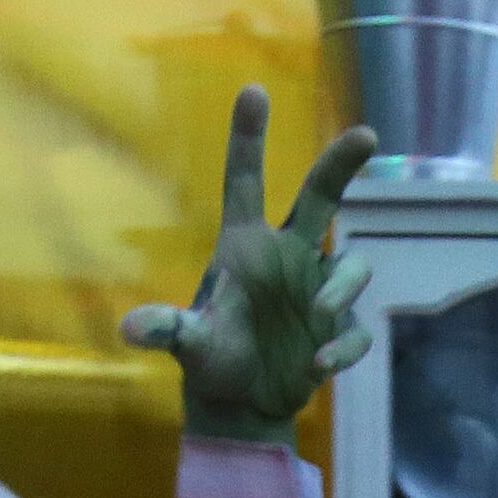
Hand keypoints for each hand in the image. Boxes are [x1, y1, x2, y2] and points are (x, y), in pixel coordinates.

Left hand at [123, 87, 380, 444]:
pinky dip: (344, 345)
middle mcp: (288, 257)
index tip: (254, 91)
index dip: (249, 138)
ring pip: (352, 265)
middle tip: (366, 135)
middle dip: (343, 165)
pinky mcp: (338, 330)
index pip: (247, 182)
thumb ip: (170, 330)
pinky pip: (356, 328)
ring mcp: (318, 291)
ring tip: (319, 319)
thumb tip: (130, 329)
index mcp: (246, 246)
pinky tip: (320, 368)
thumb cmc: (212, 361)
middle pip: (321, 198)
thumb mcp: (190, 345)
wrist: (243, 406)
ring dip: (342, 287)